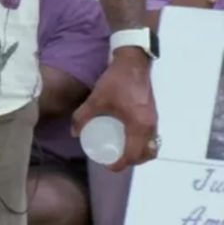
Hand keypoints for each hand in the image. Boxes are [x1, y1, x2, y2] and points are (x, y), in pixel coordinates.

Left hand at [71, 49, 157, 171]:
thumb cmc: (116, 82)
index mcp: (139, 126)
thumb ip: (83, 116)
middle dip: (131, 161)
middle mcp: (150, 127)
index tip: (108, 165)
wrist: (133, 63)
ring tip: (121, 150)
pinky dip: (141, 142)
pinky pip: (150, 136)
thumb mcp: (96, 99)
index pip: (132, 155)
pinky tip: (127, 137)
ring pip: (150, 146)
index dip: (120, 164)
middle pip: (146, 154)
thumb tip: (74, 132)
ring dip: (138, 153)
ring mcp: (154, 121)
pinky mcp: (152, 115)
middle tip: (114, 159)